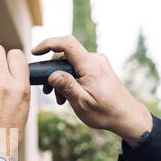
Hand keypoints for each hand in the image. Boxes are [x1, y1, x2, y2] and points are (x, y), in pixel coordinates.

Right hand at [32, 36, 152, 147]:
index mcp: (91, 66)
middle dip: (52, 71)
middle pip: (65, 55)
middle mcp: (95, 59)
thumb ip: (67, 87)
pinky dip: (68, 79)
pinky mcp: (97, 68)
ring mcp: (97, 63)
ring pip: (69, 63)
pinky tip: (68, 96)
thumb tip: (51, 75)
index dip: (48, 44)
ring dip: (60, 78)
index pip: (66, 44)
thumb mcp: (82, 103)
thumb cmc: (105, 112)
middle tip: (46, 91)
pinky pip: (77, 68)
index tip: (34, 52)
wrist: (126, 116)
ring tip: (59, 99)